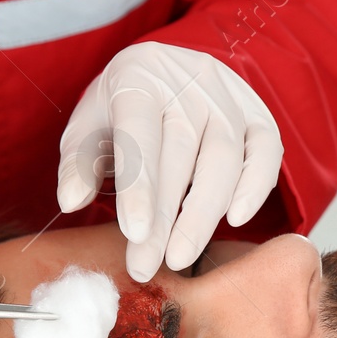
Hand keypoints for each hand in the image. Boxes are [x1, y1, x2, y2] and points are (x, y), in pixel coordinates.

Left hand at [56, 42, 283, 281]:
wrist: (168, 72)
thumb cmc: (123, 108)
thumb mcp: (88, 126)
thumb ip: (77, 163)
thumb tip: (70, 200)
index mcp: (140, 77)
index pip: (140, 132)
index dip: (138, 186)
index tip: (135, 233)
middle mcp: (191, 82)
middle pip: (180, 154)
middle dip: (164, 218)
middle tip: (147, 265)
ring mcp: (229, 98)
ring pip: (225, 159)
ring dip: (203, 214)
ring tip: (179, 256)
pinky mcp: (258, 116)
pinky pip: (266, 153)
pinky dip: (255, 188)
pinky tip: (234, 220)